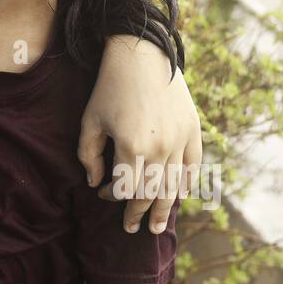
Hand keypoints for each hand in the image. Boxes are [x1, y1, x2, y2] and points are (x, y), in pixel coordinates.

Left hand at [78, 35, 201, 233]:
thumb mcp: (90, 121)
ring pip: (173, 186)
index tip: (103, 194)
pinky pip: (192, 166)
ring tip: (158, 226)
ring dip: (165, 209)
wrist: (142, 55)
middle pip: (150, 194)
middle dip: (139, 213)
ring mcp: (180, 141)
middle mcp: (159, 149)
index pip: (124, 189)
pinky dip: (186, 184)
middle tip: (132, 228)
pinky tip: (180, 195)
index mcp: (130, 147)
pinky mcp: (193, 131)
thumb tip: (96, 183)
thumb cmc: (109, 88)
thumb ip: (89, 155)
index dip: (112, 197)